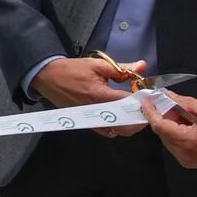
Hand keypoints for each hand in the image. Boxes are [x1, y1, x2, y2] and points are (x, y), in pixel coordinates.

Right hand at [32, 56, 146, 136]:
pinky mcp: (86, 123)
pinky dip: (117, 127)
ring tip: (134, 112)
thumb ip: (122, 68)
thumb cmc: (72, 69)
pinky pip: (107, 132)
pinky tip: (121, 118)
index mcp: (99, 94)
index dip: (142, 99)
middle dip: (139, 115)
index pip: (128, 101)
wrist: (48, 77)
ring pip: (118, 130)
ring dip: (130, 123)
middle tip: (144, 106)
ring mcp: (91, 119)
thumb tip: (142, 66)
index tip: (149, 94)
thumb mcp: (97, 64)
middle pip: (126, 122)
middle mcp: (96, 110)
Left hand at [141, 93, 196, 174]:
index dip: (150, 111)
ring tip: (184, 113)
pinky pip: (177, 146)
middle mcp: (183, 154)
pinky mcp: (191, 163)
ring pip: (168, 139)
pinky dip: (178, 134)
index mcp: (187, 141)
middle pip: (162, 132)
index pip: (159, 125)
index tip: (147, 99)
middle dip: (163, 116)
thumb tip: (167, 95)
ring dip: (171, 125)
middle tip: (170, 102)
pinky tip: (189, 125)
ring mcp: (186, 161)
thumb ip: (186, 103)